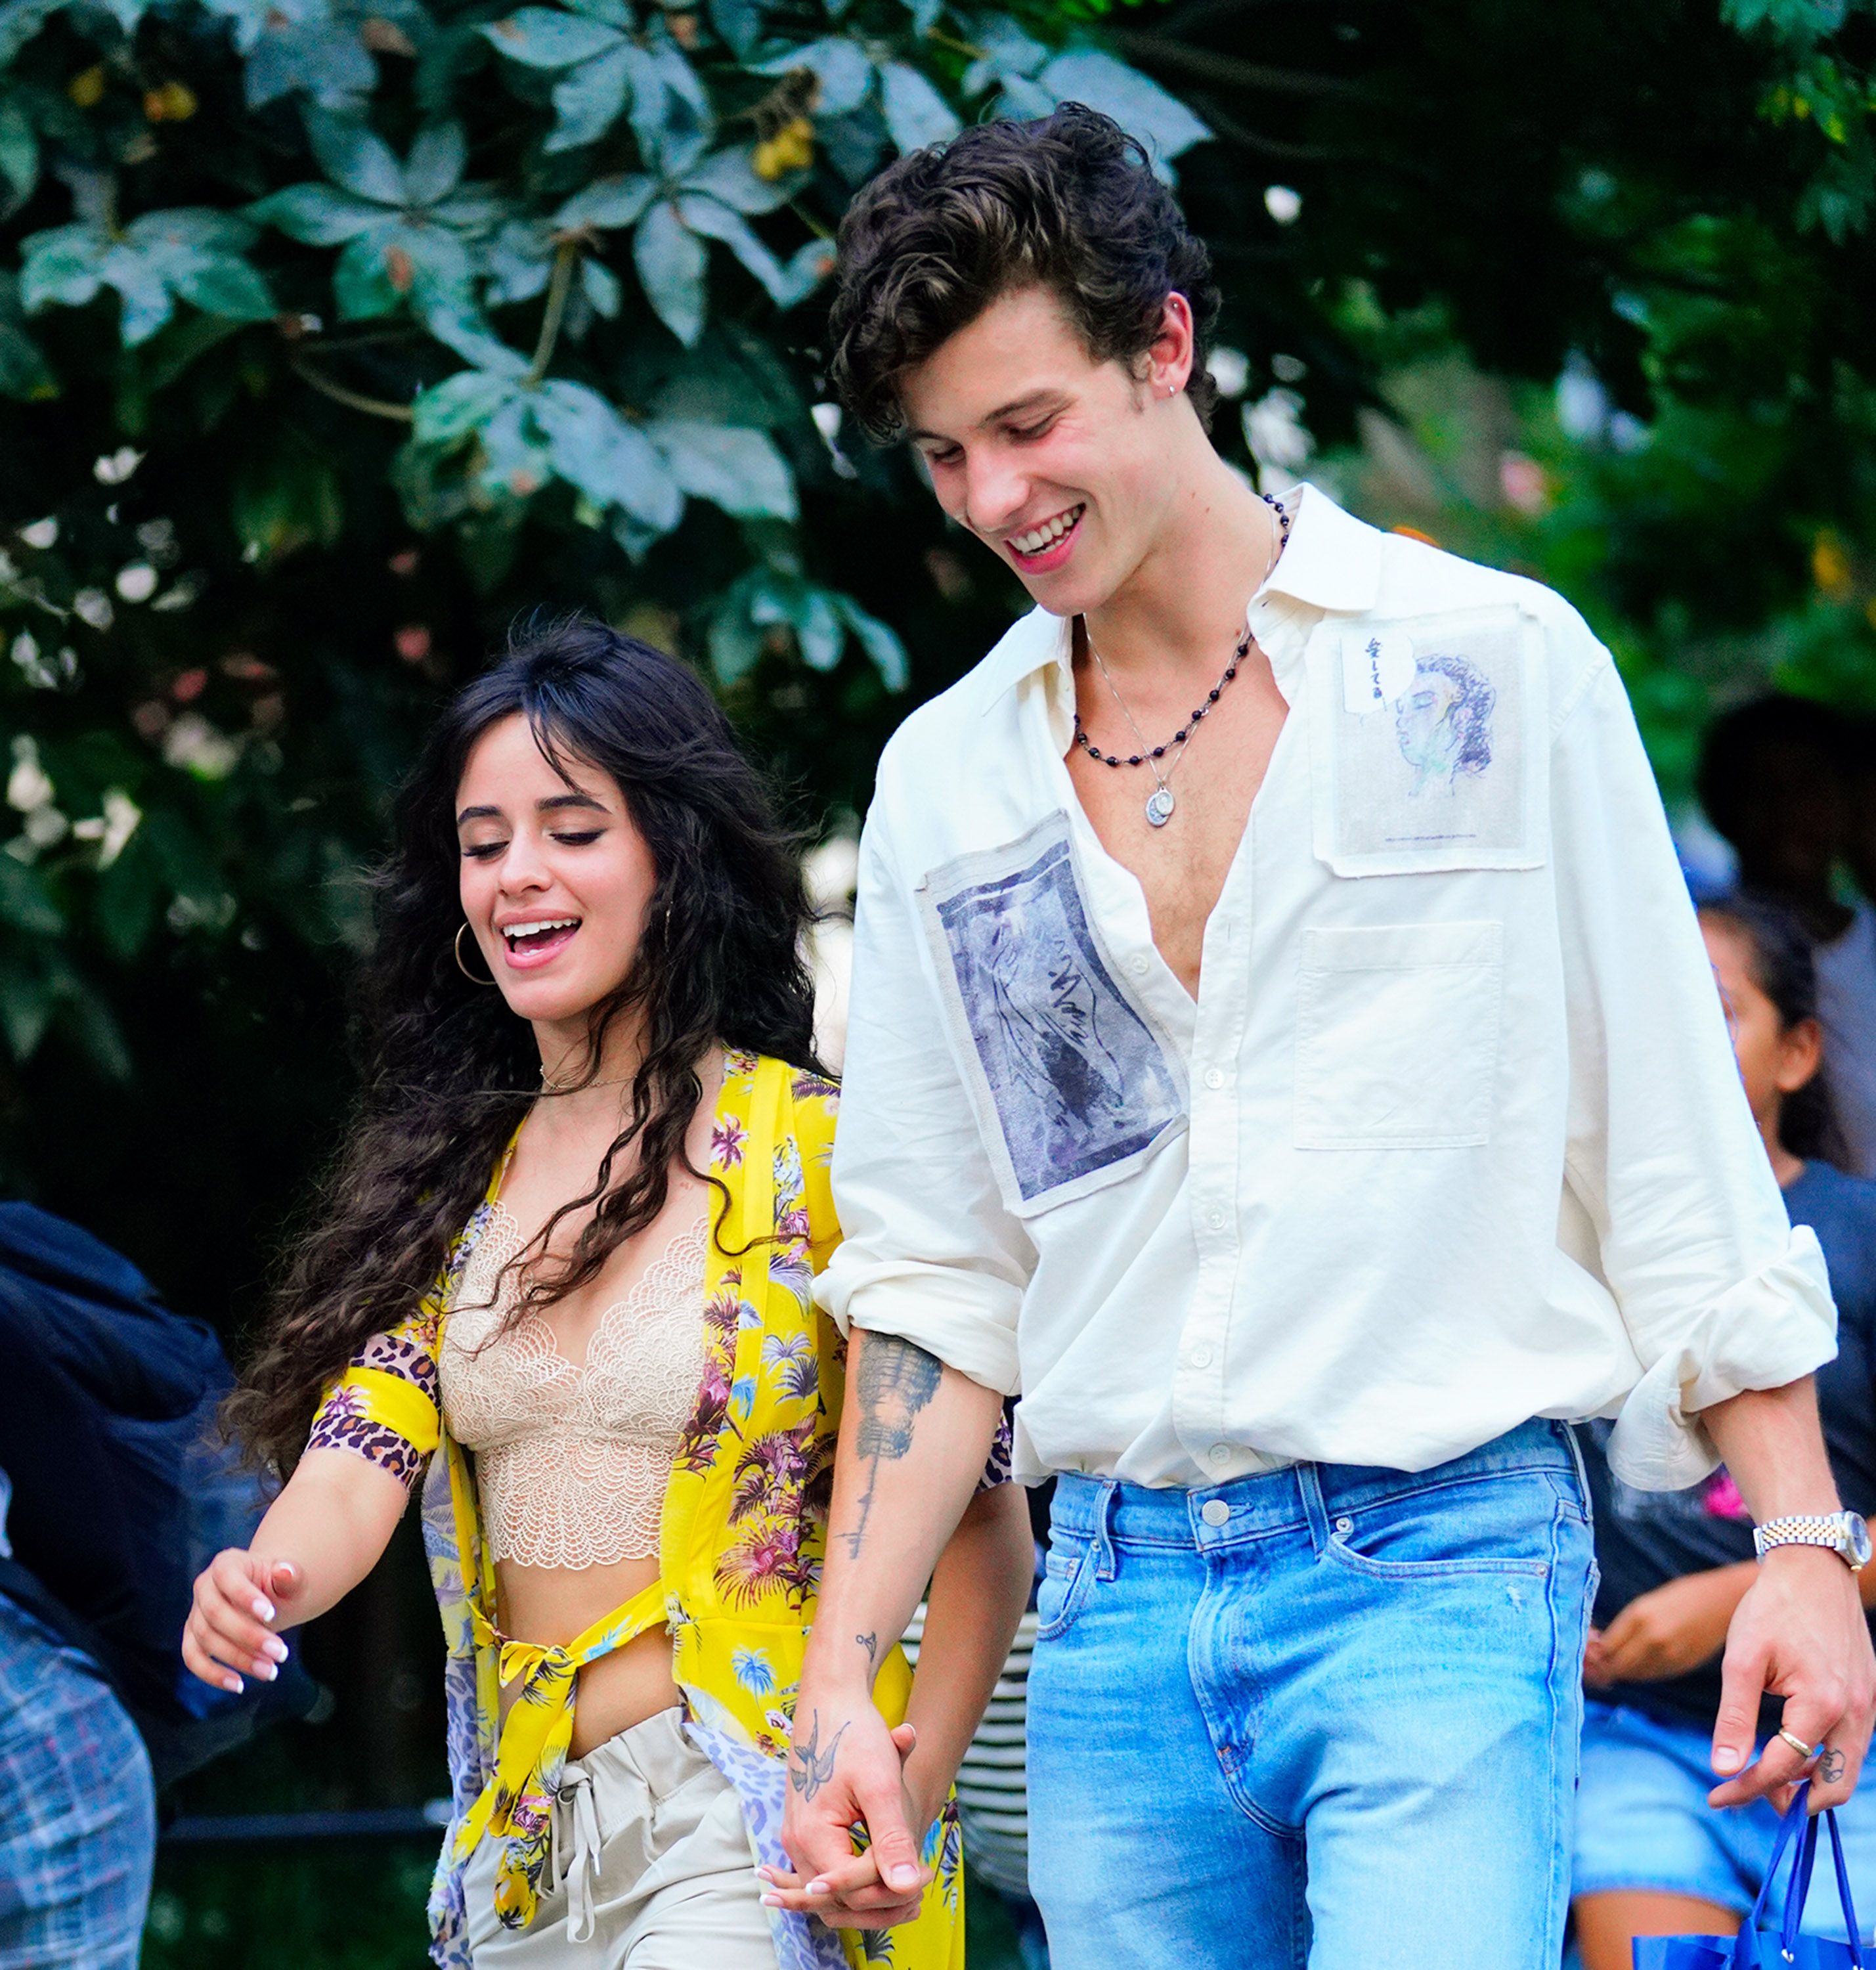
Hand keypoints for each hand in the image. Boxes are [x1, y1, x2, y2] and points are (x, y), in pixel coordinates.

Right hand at [182, 1550, 300, 1693]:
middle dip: (248, 1636)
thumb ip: (291, 1576)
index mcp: (226, 1563)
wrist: (266, 1598)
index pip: (228, 1578)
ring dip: (237, 1658)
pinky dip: (212, 1674)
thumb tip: (285, 1570)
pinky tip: (238, 1685)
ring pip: (205, 1638)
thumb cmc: (279, 1587)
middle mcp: (204, 1587)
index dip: (245, 1597)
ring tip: (270, 1671)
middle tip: (281, 1653)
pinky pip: (193, 1658)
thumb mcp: (290, 1580)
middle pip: (215, 1613)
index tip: (272, 1615)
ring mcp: (195, 1613)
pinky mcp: (192, 1638)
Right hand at [775, 1698, 931, 1928]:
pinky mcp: (804, 1835)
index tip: (929, 1876)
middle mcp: (796, 1845)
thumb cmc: (857, 1737)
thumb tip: (910, 1887)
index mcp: (811, 1836)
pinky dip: (855, 1886)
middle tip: (924, 1897)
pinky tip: (884, 1885)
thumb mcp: (881, 1785)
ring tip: (911, 1898)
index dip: (891, 1889)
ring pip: (831, 1895)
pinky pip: (827, 1876)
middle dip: (882, 1904)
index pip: (851, 1888)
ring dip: (869, 1900)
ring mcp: (796, 1842)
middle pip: (838, 1901)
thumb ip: (891, 1839)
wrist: (831, 1703)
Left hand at [1584, 1568, 1751, 1686]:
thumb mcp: (1647, 1604)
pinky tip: (1635, 1662)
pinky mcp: (1682, 1666)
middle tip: (1593, 1664)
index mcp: (1639, 1616)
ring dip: (1620, 1671)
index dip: (1592, 1654)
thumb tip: (1599, 1645)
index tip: (1585, 1651)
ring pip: (1634, 1674)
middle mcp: (1653, 1639)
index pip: (1606, 1647)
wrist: (1723, 1601)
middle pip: (1617, 1666)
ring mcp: (1669, 1655)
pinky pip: (1653, 1675)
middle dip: (1602, 1667)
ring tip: (1611, 1661)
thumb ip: (1625, 1626)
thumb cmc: (1681, 1596)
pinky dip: (1640, 1672)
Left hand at [1709, 1547, 1875, 1812]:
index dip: (1747, 1788)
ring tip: (1764, 1772)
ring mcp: (1868, 1706)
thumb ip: (1734, 1716)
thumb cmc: (1772, 1609)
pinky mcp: (1868, 1697)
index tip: (1717, 1796)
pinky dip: (1823, 1757)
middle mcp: (1856, 1713)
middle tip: (1747, 1792)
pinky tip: (1790, 1746)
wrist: (1812, 1569)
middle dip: (1791, 1801)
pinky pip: (1851, 1745)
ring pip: (1846, 1770)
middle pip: (1833, 1787)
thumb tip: (1723, 1769)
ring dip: (1809, 1781)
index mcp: (1822, 1704)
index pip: (1783, 1768)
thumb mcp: (1741, 1659)